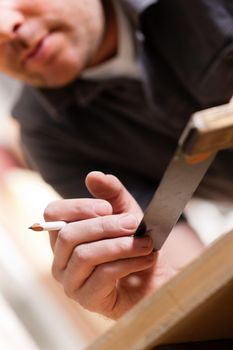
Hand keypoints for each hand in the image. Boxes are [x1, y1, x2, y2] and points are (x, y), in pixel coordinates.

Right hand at [44, 172, 175, 318]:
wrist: (153, 280)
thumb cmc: (134, 245)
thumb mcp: (126, 213)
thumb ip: (111, 193)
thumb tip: (94, 176)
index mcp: (64, 236)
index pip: (53, 214)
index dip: (79, 207)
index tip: (107, 208)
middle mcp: (60, 260)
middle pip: (69, 234)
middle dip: (106, 226)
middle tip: (135, 223)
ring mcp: (70, 282)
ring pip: (85, 255)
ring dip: (121, 245)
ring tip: (146, 243)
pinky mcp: (87, 300)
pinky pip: (103, 276)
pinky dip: (128, 263)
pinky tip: (146, 259)